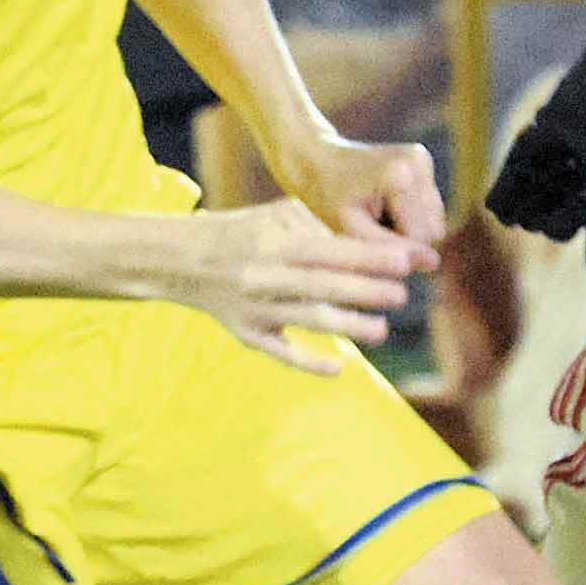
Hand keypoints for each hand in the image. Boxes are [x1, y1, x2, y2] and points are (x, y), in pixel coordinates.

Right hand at [178, 197, 433, 371]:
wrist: (180, 258)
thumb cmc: (242, 232)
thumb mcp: (276, 216)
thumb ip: (318, 229)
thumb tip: (367, 250)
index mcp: (275, 241)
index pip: (331, 250)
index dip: (370, 258)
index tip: (405, 263)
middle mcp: (265, 275)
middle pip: (324, 286)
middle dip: (367, 291)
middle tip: (402, 296)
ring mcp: (255, 307)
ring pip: (307, 319)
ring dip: (347, 326)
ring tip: (381, 331)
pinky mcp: (245, 333)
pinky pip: (279, 351)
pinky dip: (307, 362)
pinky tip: (338, 369)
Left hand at [286, 131, 446, 251]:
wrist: (317, 160)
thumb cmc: (327, 198)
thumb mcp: (350, 230)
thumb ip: (390, 249)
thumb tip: (435, 263)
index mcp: (400, 178)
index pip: (421, 238)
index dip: (395, 248)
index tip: (366, 234)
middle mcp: (418, 162)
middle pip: (434, 230)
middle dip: (405, 237)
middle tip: (370, 222)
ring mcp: (423, 158)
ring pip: (436, 221)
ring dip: (409, 227)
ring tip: (376, 212)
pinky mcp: (424, 161)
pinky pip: (431, 208)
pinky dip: (410, 214)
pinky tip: (385, 203)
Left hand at [483, 51, 585, 271]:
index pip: (564, 226)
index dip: (559, 224)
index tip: (564, 213)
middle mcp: (574, 180)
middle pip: (542, 211)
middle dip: (537, 212)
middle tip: (536, 205)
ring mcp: (555, 160)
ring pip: (526, 192)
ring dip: (520, 202)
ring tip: (512, 208)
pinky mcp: (537, 139)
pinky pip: (514, 170)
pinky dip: (505, 187)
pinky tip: (495, 204)